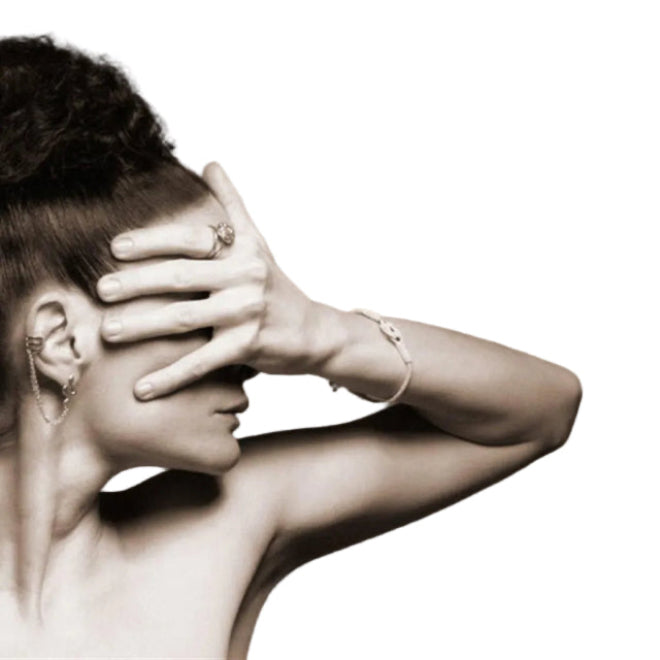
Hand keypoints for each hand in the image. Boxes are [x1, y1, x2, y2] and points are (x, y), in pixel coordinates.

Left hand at [97, 162, 335, 399]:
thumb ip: (233, 205)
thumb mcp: (257, 242)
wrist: (313, 330)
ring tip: (108, 332)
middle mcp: (245, 276)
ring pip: (184, 318)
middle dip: (135, 283)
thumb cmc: (277, 286)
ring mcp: (247, 311)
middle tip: (100, 290)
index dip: (153, 241)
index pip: (192, 240)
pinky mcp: (249, 346)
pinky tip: (142, 388)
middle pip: (180, 277)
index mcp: (242, 249)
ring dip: (142, 326)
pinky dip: (170, 376)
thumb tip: (211, 162)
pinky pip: (202, 361)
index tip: (116, 248)